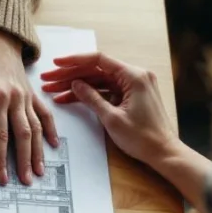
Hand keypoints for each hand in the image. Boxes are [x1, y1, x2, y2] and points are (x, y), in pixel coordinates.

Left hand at [0, 29, 57, 185]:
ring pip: (36, 127)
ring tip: (39, 172)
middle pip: (23, 135)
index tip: (2, 176)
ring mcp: (27, 96)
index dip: (0, 157)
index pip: (0, 134)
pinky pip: (45, 113)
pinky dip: (51, 129)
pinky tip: (53, 146)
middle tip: (24, 181)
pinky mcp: (33, 94)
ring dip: (38, 151)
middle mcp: (16, 98)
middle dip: (24, 160)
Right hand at [40, 52, 178, 167]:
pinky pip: (105, 90)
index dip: (75, 61)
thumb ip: (91, 98)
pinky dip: (88, 94)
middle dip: (70, 75)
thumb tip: (75, 84)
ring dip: (75, 85)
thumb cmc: (142, 137)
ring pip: (98, 80)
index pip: (99, 60)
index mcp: (134, 76)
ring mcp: (132, 86)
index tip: (56, 63)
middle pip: (96, 70)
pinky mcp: (130, 95)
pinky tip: (68, 98)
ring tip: (52, 90)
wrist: (163, 152)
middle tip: (48, 79)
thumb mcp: (111, 118)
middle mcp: (135, 76)